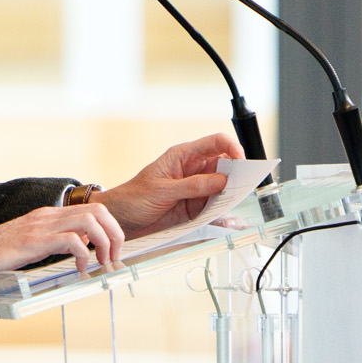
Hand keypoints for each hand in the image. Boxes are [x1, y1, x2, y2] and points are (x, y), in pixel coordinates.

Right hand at [0, 199, 130, 284]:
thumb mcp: (32, 246)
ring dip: (104, 242)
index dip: (111, 228)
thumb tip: (80, 246)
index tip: (113, 250)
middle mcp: (47, 216)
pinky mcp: (32, 242)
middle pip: (98, 210)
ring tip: (102, 263)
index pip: (92, 209)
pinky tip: (79, 269)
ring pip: (88, 220)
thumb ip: (55, 242)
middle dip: (115, 233)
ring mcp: (40, 226)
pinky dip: (83, 255)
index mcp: (48, 216)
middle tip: (114, 257)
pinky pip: (70, 241)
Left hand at [98, 133, 243, 235]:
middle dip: (237, 174)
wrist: (120, 220)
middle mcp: (194, 170)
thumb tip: (222, 180)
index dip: (233, 148)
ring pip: (224, 187)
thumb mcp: (162, 190)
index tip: (242, 163)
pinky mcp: (196, 207)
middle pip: (225, 165)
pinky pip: (216, 207)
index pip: (216, 143)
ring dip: (231, 195)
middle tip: (242, 188)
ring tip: (235, 206)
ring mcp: (196, 189)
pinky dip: (224, 212)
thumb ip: (192, 186)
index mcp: (184, 156)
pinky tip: (228, 219)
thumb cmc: (133, 198)